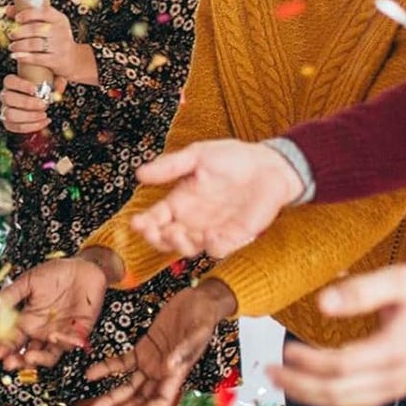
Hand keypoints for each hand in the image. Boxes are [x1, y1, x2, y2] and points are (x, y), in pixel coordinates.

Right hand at [0, 72, 52, 134]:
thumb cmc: (43, 87)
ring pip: (9, 114)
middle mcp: (5, 96)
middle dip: (27, 103)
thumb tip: (59, 87)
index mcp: (11, 83)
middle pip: (8, 98)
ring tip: (44, 115)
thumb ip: (56, 80)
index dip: (21, 85)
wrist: (40, 100)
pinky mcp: (10, 123)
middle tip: (43, 104)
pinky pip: (16, 127)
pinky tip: (44, 122)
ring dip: (29, 116)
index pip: (9, 81)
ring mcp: (6, 110)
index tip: (35, 89)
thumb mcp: (51, 78)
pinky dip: (31, 126)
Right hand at [0, 255, 110, 370]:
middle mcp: (42, 332)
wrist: (83, 267)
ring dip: (38, 360)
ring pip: (48, 356)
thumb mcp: (28, 282)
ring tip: (29, 357)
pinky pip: (70, 344)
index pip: (12, 340)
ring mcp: (60, 335)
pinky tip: (55, 337)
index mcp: (27, 321)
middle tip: (10, 363)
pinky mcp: (78, 333)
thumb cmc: (55, 273)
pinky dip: (64, 343)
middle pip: (28, 354)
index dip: (4, 348)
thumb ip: (10, 296)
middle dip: (18, 361)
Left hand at [7, 3, 93, 84]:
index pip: (44, 12)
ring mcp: (60, 46)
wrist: (73, 59)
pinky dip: (24, 57)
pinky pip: (37, 58)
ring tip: (12, 46)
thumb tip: (9, 9)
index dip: (28, 14)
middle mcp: (61, 31)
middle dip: (20, 32)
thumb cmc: (57, 40)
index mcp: (59, 19)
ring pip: (34, 44)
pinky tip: (17, 55)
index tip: (17, 18)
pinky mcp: (57, 60)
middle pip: (36, 29)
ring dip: (19, 45)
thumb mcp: (49, 25)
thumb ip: (30, 16)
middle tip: (11, 34)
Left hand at [86, 281, 237, 405]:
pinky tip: (91, 374)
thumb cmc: (203, 319)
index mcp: (177, 374)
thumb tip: (169, 367)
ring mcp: (151, 363)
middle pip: (140, 399)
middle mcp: (162, 374)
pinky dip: (107, 368)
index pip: (160, 401)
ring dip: (112, 397)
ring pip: (129, 385)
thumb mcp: (197, 332)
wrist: (198, 302)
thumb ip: (183, 350)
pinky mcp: (142, 349)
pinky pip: (122, 362)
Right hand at [132, 140, 304, 258]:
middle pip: (167, 239)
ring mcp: (212, 230)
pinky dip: (211, 246)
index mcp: (181, 200)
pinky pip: (218, 250)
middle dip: (156, 239)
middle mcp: (193, 219)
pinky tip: (209, 234)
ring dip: (179, 245)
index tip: (136, 223)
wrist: (269, 166)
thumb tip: (139, 174)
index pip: (156, 217)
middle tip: (152, 232)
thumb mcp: (196, 156)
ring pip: (189, 249)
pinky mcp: (234, 237)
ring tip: (176, 233)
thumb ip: (170, 166)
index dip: (144, 223)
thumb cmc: (233, 158)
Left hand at [265, 264, 405, 405]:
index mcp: (395, 349)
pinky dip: (330, 398)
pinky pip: (357, 402)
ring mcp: (396, 386)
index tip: (287, 350)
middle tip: (270, 371)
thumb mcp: (398, 279)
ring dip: (311, 396)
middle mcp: (395, 376)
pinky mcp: (394, 387)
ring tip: (281, 382)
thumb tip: (322, 302)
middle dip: (301, 386)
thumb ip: (361, 291)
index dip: (311, 362)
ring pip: (346, 403)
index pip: (344, 365)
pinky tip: (309, 388)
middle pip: (340, 392)